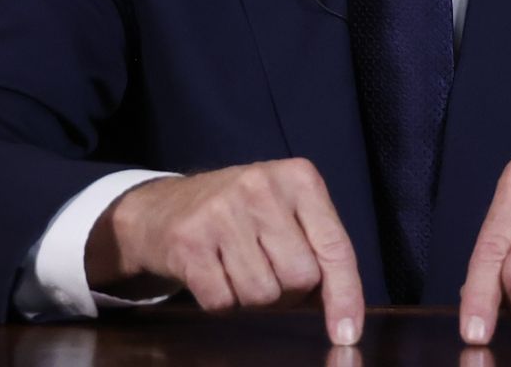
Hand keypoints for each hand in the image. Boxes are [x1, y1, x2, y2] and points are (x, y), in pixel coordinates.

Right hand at [88, 158, 364, 345]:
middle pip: (301, 277)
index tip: (348, 333)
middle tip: (267, 271)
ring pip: (263, 295)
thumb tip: (344, 317)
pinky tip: (213, 273)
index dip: (345, 296)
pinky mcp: (189, 241)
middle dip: (288, 291)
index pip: (335, 247)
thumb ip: (320, 253)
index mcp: (298, 178)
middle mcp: (261, 186)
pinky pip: (223, 303)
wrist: (161, 208)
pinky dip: (221, 302)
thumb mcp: (286, 215)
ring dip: (252, 297)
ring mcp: (222, 211)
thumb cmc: (239, 217)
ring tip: (237, 268)